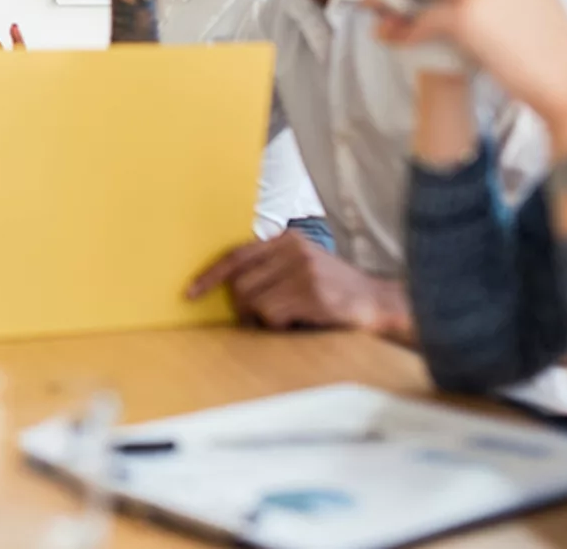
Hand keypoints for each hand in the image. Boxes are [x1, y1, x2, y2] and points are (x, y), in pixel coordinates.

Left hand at [188, 232, 411, 337]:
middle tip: (260, 319)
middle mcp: (292, 250)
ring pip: (253, 301)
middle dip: (242, 308)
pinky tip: (300, 321)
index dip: (209, 276)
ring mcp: (303, 270)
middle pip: (240, 284)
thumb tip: (228, 287)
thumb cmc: (333, 290)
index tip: (189, 293)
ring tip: (287, 318)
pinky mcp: (311, 292)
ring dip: (263, 319)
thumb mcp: (301, 267)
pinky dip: (279, 325)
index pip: (235, 255)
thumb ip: (270, 268)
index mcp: (286, 240)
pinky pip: (273, 314)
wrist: (377, 303)